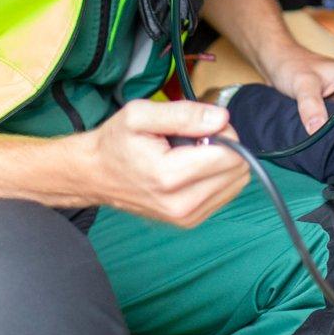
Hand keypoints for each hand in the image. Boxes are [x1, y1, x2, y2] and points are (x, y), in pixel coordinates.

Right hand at [86, 99, 249, 226]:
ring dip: (222, 162)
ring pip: (236, 182)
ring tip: (191, 153)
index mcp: (170, 176)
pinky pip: (226, 193)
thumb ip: (184, 113)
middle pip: (238, 169)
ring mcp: (187, 217)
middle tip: (196, 137)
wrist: (95, 175)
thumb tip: (222, 119)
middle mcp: (182, 203)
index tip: (202, 125)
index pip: (230, 155)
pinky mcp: (190, 221)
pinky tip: (193, 167)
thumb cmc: (116, 143)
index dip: (224, 132)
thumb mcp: (140, 114)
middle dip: (225, 146)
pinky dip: (217, 176)